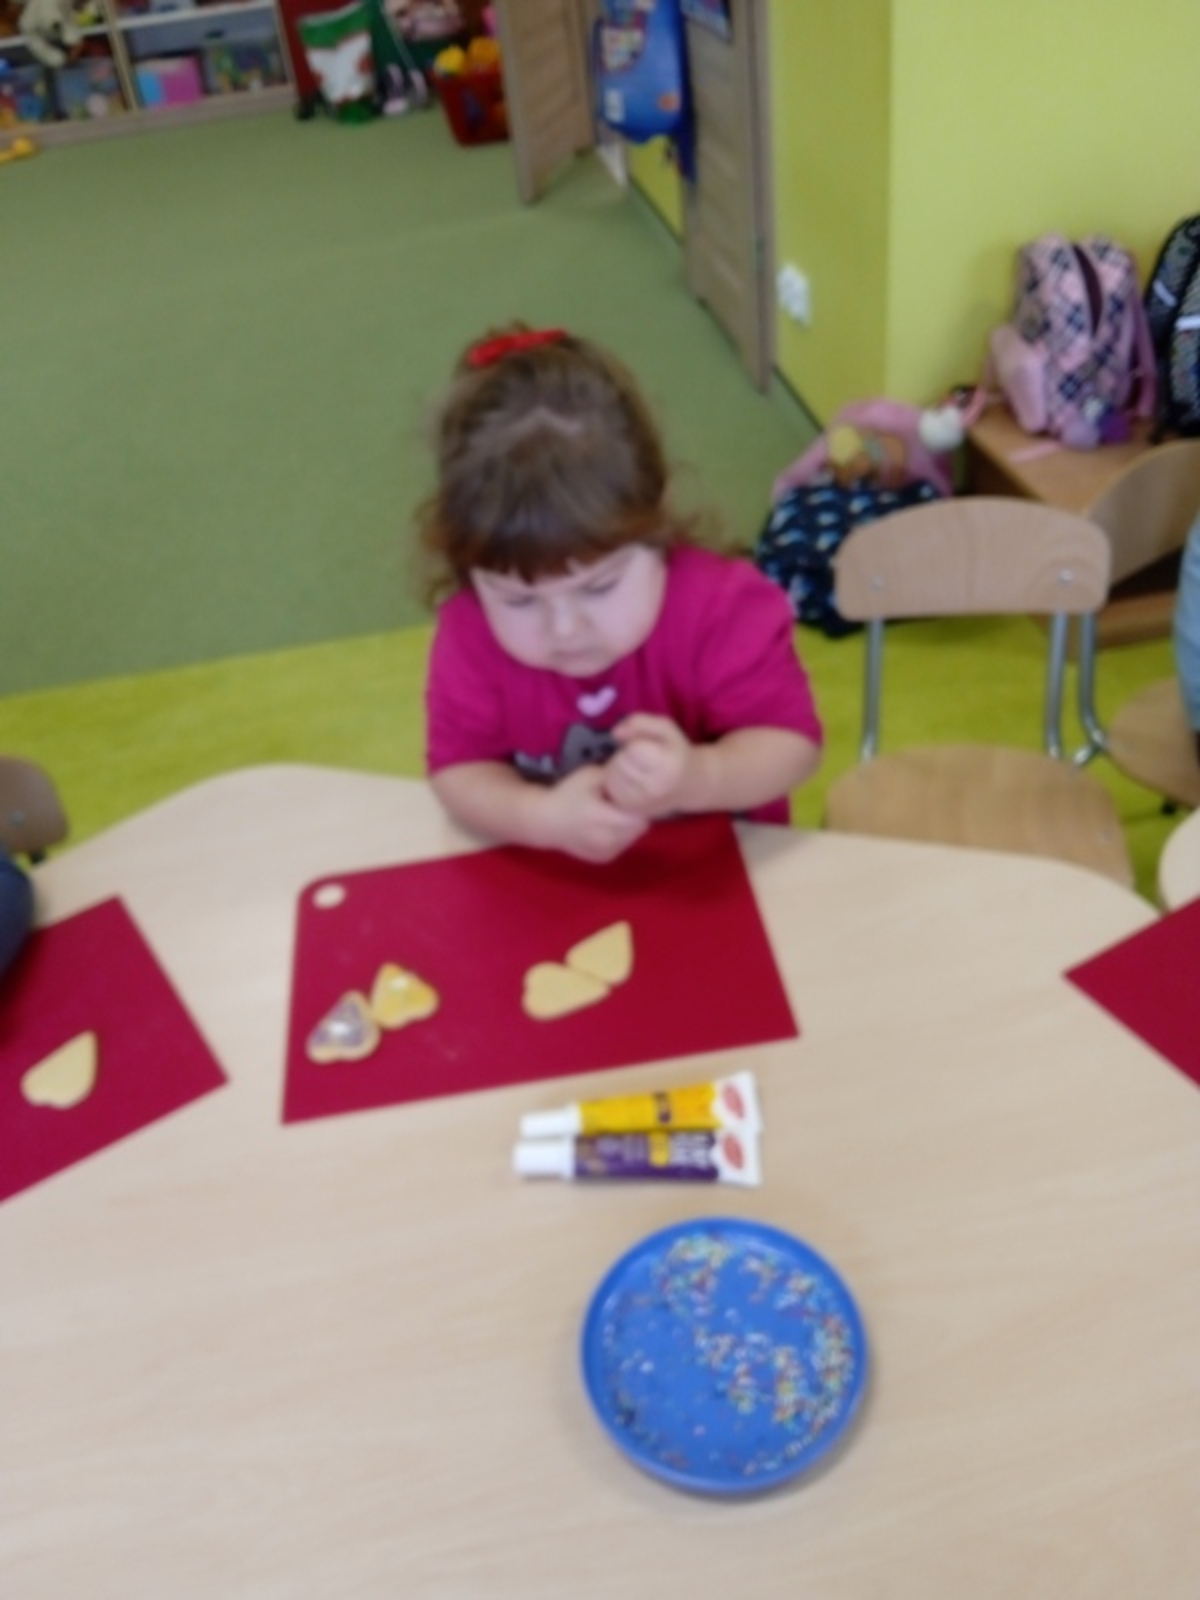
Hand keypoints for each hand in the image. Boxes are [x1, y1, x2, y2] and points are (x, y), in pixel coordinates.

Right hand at [535, 763, 649, 862]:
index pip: (639, 815)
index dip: (637, 803)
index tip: (628, 795)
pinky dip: (620, 836)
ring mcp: (604, 852)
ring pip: (633, 837)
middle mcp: (605, 839)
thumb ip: (616, 775)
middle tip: (620, 804)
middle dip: (635, 815)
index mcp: (602, 817)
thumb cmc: (568, 793)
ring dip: (629, 826)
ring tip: (612, 814)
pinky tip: (606, 826)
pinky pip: (623, 845)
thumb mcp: (590, 775)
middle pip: (639, 827)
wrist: (546, 820)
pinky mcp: (603, 858)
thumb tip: (639, 774)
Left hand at [604, 713, 695, 817]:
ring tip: (635, 769)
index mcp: (667, 765)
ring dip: (618, 769)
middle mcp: (655, 788)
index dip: (634, 743)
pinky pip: (611, 790)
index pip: (632, 749)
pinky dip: (616, 782)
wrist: (689, 785)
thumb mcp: (665, 727)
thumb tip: (615, 733)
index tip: (647, 747)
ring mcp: (643, 803)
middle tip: (640, 759)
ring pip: (612, 778)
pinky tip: (630, 780)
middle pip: (619, 763)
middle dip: (624, 756)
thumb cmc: (675, 752)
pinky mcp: (632, 811)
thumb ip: (640, 722)